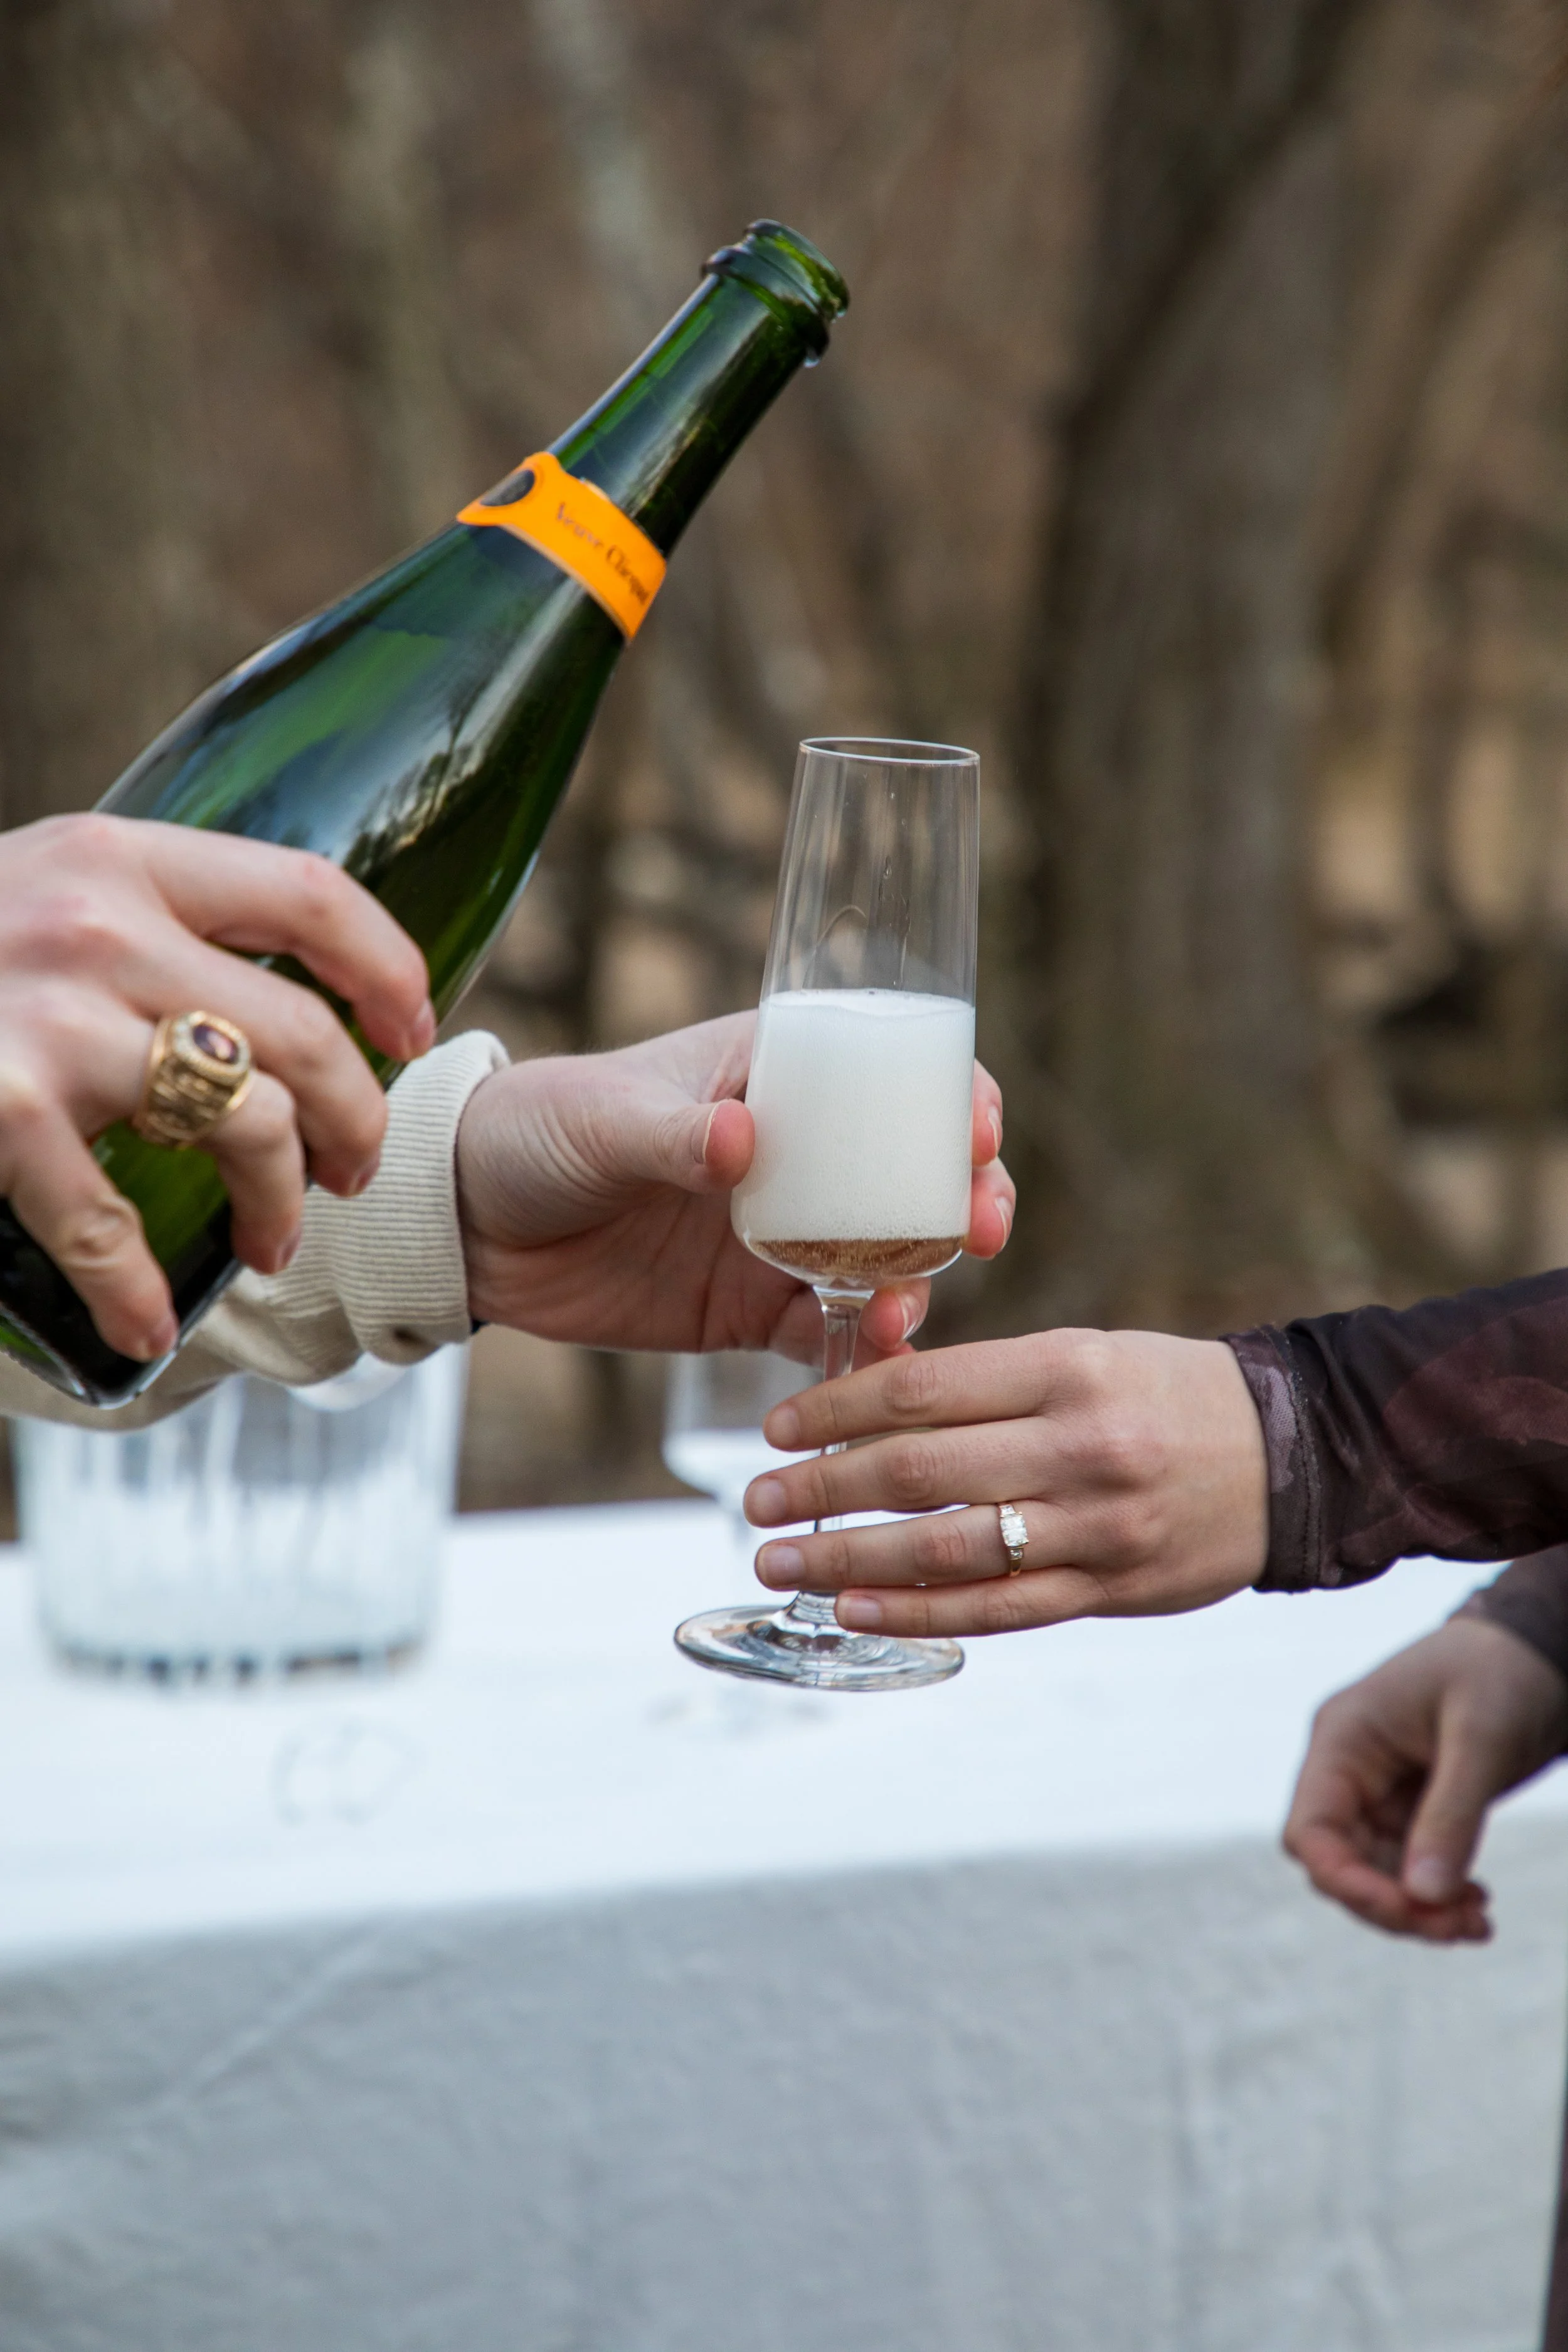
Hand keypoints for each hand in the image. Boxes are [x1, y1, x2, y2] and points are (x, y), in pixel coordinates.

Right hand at [0, 814, 431, 1360]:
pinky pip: (106, 1222)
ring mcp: (46, 1016)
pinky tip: (145, 1326)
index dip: (387, 971)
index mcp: (117, 856)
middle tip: (350, 1170)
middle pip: (301, 1031)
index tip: (414, 1032)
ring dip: (277, 1201)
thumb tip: (267, 1006)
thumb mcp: (38, 894)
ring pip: (244, 1119)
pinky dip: (137, 1290)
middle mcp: (98, 924)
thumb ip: (142, 924)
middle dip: (352, 1119)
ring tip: (272, 1243)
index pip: (309, 894)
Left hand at [455, 1012, 1013, 1361]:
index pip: (892, 1077)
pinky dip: (859, 1348)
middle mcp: (800, 1157)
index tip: (978, 1130)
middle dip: (966, 1200)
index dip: (953, 1098)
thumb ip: (676, 1134)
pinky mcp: (754, 1307)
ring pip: (887, 1259)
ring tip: (905, 1310)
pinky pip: (828, 1328)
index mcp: (777, 1078)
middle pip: (915, 1176)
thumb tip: (743, 1141)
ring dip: (919, 1283)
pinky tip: (873, 1359)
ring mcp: (785, 1235)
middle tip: (985, 1226)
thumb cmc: (539, 1131)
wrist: (472, 1228)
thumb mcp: (606, 1119)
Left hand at [740, 1328, 1267, 1632]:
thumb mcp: (1085, 1355)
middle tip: (757, 1501)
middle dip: (821, 1489)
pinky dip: (917, 1612)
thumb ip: (989, 1385)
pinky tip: (857, 1610)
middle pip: (918, 1472)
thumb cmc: (1167, 1393)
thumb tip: (870, 1407)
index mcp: (1067, 1369)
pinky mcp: (1110, 1588)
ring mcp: (1096, 1525)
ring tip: (782, 1563)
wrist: (1294, 1454)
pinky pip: (997, 1608)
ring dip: (849, 1562)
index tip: (777, 1427)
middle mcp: (1079, 1445)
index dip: (833, 1409)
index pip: (921, 1389)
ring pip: (946, 1550)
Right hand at [1282, 1616, 1567, 1942]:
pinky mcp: (1413, 1806)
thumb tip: (1423, 1896)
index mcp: (1343, 1740)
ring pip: (1374, 1874)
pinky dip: (1437, 1894)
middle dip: (1393, 1904)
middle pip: (1340, 1864)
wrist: (1537, 1650)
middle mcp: (1349, 1769)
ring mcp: (1379, 1791)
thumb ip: (1450, 1815)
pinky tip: (1476, 1905)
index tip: (1408, 1909)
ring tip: (1478, 1920)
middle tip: (1460, 1926)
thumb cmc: (1501, 1672)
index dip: (1346, 1881)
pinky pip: (1407, 1867)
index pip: (1310, 1830)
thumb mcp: (1481, 1739)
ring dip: (1420, 1908)